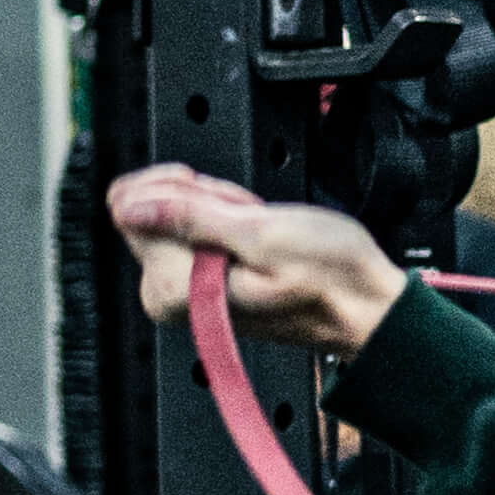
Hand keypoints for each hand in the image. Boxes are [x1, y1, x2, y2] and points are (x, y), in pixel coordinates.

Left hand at [109, 165, 405, 358]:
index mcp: (174, 287)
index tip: (220, 201)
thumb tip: (131, 206)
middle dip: (201, 197)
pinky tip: (257, 236)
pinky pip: (195, 231)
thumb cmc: (330, 278)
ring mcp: (184, 291)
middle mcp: (169, 295)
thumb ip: (189, 216)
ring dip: (219, 208)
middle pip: (151, 207)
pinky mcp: (201, 284)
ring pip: (174, 214)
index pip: (130, 205)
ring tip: (261, 229)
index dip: (179, 187)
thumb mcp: (262, 232)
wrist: (365, 307)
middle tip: (250, 218)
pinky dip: (226, 221)